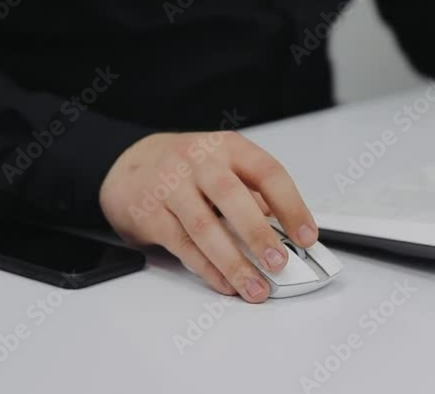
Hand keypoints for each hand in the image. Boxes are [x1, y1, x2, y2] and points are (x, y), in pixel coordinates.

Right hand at [99, 131, 318, 302]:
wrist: (127, 165)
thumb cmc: (185, 168)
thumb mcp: (223, 165)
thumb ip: (253, 194)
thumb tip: (287, 233)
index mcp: (227, 148)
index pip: (268, 173)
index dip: (291, 206)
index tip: (306, 236)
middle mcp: (199, 163)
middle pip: (233, 198)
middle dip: (259, 235)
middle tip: (279, 263)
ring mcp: (171, 187)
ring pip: (205, 228)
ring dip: (234, 263)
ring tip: (255, 286)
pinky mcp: (150, 214)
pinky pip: (183, 246)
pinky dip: (207, 269)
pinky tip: (225, 283)